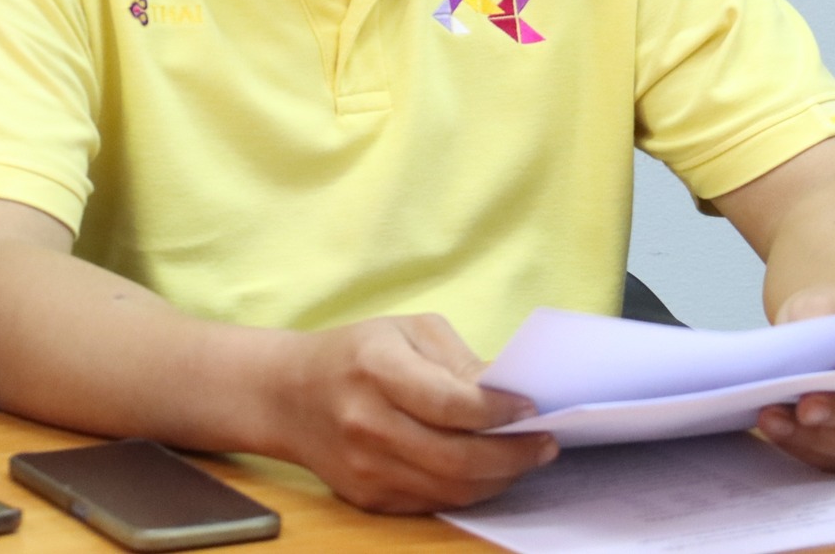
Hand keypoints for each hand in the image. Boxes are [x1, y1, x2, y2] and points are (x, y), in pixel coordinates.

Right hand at [270, 314, 556, 512]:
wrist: (288, 396)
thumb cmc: (356, 354)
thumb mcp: (406, 331)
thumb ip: (459, 361)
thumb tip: (509, 393)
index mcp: (376, 369)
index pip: (450, 404)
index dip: (498, 412)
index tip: (531, 407)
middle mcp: (366, 423)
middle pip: (456, 457)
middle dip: (513, 455)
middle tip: (545, 443)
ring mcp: (365, 467)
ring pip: (451, 489)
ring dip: (499, 478)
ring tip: (525, 458)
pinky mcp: (367, 497)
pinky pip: (433, 502)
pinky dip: (469, 490)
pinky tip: (488, 471)